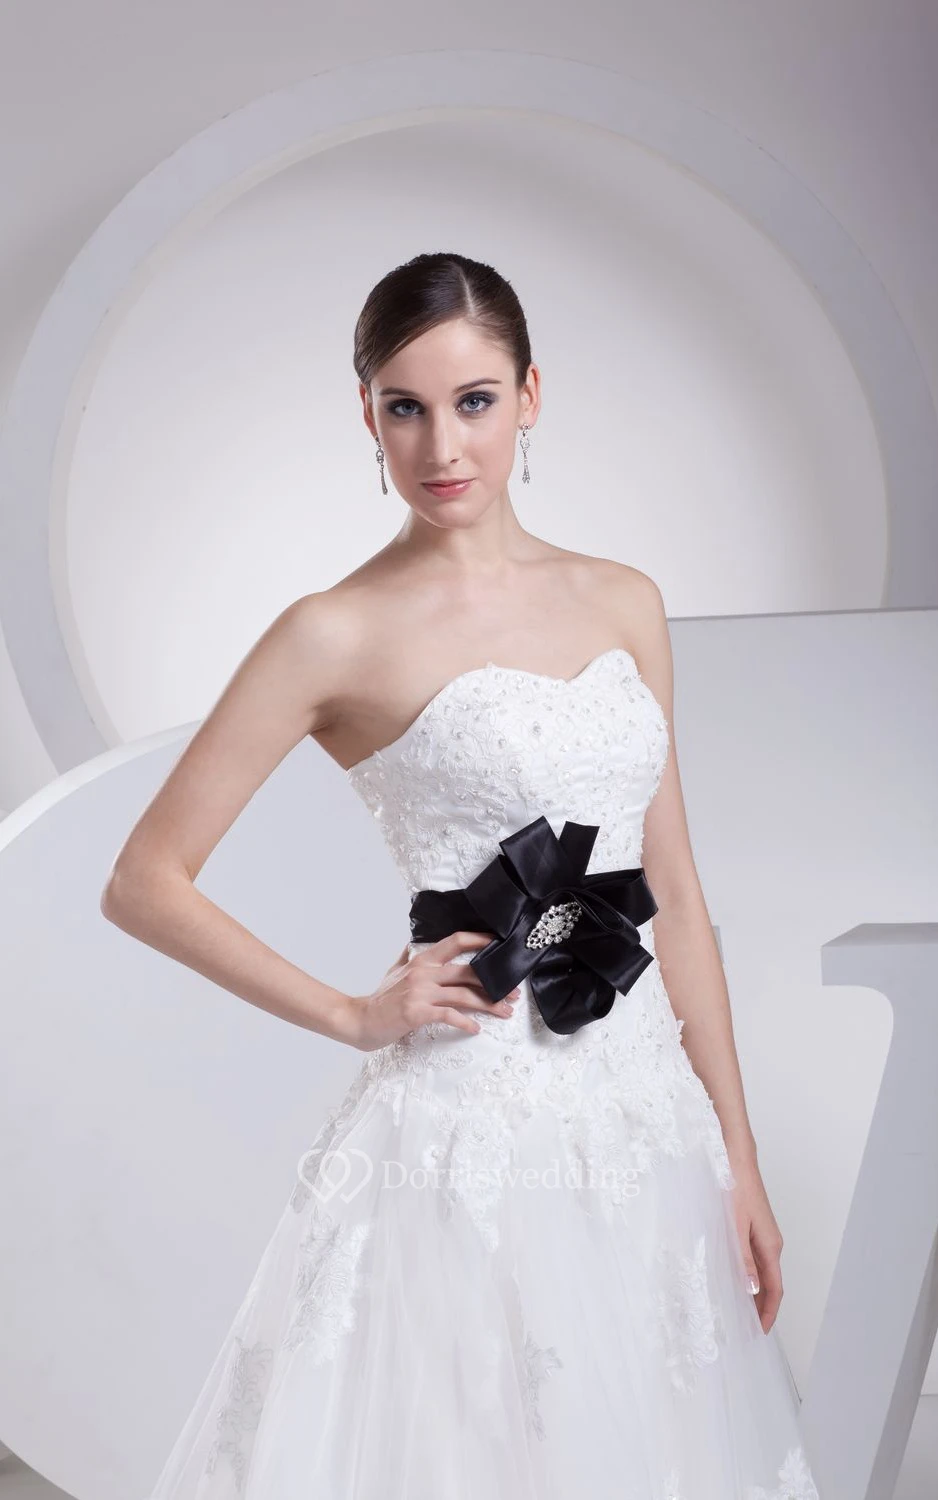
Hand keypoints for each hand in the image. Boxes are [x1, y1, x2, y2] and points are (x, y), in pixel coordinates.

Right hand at [346, 931, 520, 1052]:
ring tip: (505, 1013)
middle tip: (514, 994)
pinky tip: (476, 1029)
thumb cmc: (380, 998)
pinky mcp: (417, 1013)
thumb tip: (412, 943)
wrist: (360, 1020)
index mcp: (422, 960)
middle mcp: (424, 972)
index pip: (455, 942)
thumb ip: (407, 957)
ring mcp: (420, 992)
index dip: (479, 940)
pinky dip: (466, 1022)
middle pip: (468, 972)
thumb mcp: (394, 971)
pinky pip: (449, 1015)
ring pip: (464, 995)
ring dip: (489, 1005)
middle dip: (495, 983)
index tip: (500, 944)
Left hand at [730, 1157, 783, 1333]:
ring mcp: (764, 1236)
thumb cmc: (735, 1189)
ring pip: (764, 1272)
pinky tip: (737, 1280)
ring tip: (740, 1311)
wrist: (736, 1159)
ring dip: (756, 1293)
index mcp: (771, 1246)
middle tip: (746, 1329)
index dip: (768, 1312)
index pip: (775, 1288)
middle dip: (762, 1307)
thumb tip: (752, 1289)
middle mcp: (772, 1243)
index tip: (759, 1332)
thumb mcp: (736, 1227)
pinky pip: (757, 1260)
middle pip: (771, 1284)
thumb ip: (743, 1259)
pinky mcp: (755, 1228)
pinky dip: (750, 1276)